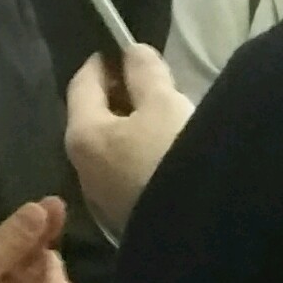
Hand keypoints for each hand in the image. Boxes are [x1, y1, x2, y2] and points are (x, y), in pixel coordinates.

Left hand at [64, 44, 190, 233]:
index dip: (101, 63)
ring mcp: (103, 196)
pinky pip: (127, 171)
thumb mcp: (164, 103)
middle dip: (119, 96)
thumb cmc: (174, 156)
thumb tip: (132, 53)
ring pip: (113, 147)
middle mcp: (83, 167)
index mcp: (83, 134)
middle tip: (148, 80)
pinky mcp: (126, 215)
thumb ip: (145, 73)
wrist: (200, 232)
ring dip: (132, 127)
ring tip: (164, 113)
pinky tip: (168, 150)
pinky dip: (141, 153)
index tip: (120, 50)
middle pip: (95, 118)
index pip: (82, 84)